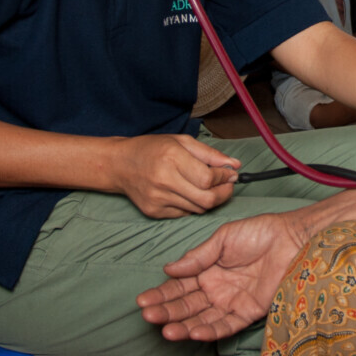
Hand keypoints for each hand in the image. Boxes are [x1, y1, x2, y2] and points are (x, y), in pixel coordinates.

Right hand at [109, 133, 241, 217]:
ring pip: (198, 209)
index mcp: (172, 158)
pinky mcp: (154, 212)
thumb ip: (210, 154)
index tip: (231, 174)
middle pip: (206, 199)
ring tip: (210, 188)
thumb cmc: (152, 148)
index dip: (224, 178)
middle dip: (224, 194)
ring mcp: (158, 199)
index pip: (208, 178)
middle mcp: (164, 181)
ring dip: (210, 200)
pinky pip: (184, 214)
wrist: (119, 164)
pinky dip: (193, 205)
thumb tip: (235, 165)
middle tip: (228, 186)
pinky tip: (190, 193)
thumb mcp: (182, 141)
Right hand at [137, 210, 312, 339]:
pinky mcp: (248, 312)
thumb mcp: (223, 239)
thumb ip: (197, 256)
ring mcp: (231, 302)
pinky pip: (226, 325)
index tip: (142, 301)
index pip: (179, 286)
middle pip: (187, 305)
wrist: (292, 238)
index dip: (161, 294)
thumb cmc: (260, 232)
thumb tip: (168, 269)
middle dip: (166, 312)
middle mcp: (216, 289)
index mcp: (207, 270)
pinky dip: (210, 330)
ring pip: (202, 319)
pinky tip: (193, 332)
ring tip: (166, 330)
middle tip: (148, 316)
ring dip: (183, 326)